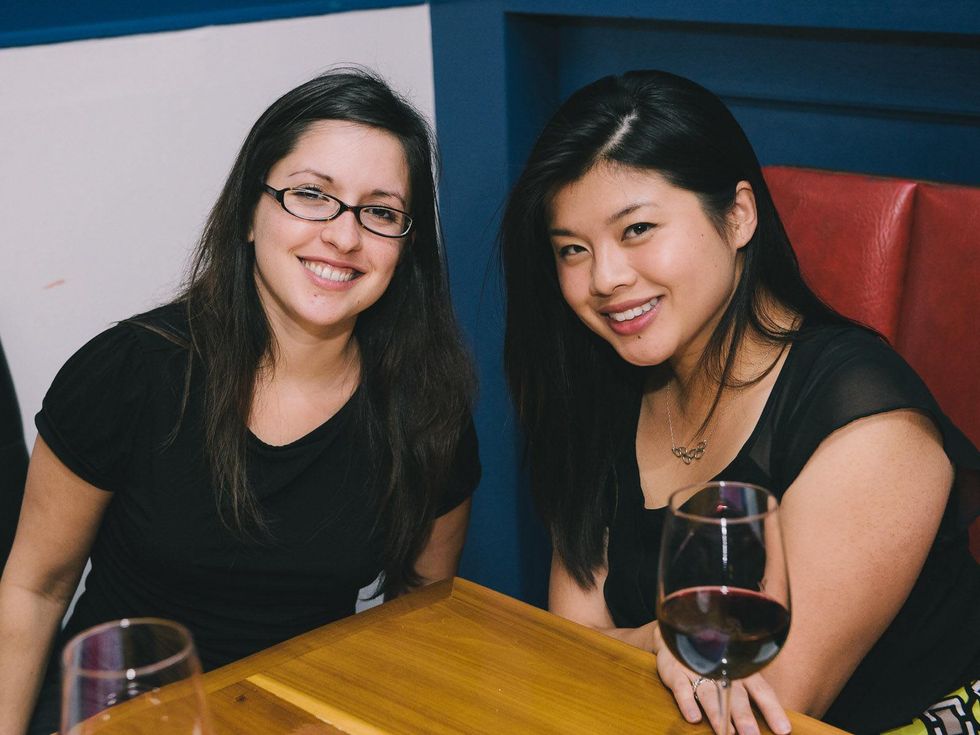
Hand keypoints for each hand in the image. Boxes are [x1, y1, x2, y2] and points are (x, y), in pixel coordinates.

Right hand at [653, 625, 790, 734]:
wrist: (677, 635)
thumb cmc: (712, 662)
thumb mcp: (733, 673)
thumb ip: (748, 694)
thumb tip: (773, 723)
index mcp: (741, 672)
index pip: (761, 691)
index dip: (772, 710)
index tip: (783, 731)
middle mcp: (722, 671)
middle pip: (735, 696)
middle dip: (744, 717)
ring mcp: (697, 670)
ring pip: (709, 694)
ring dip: (718, 714)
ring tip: (726, 733)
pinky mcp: (676, 672)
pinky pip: (681, 688)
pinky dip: (687, 702)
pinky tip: (693, 717)